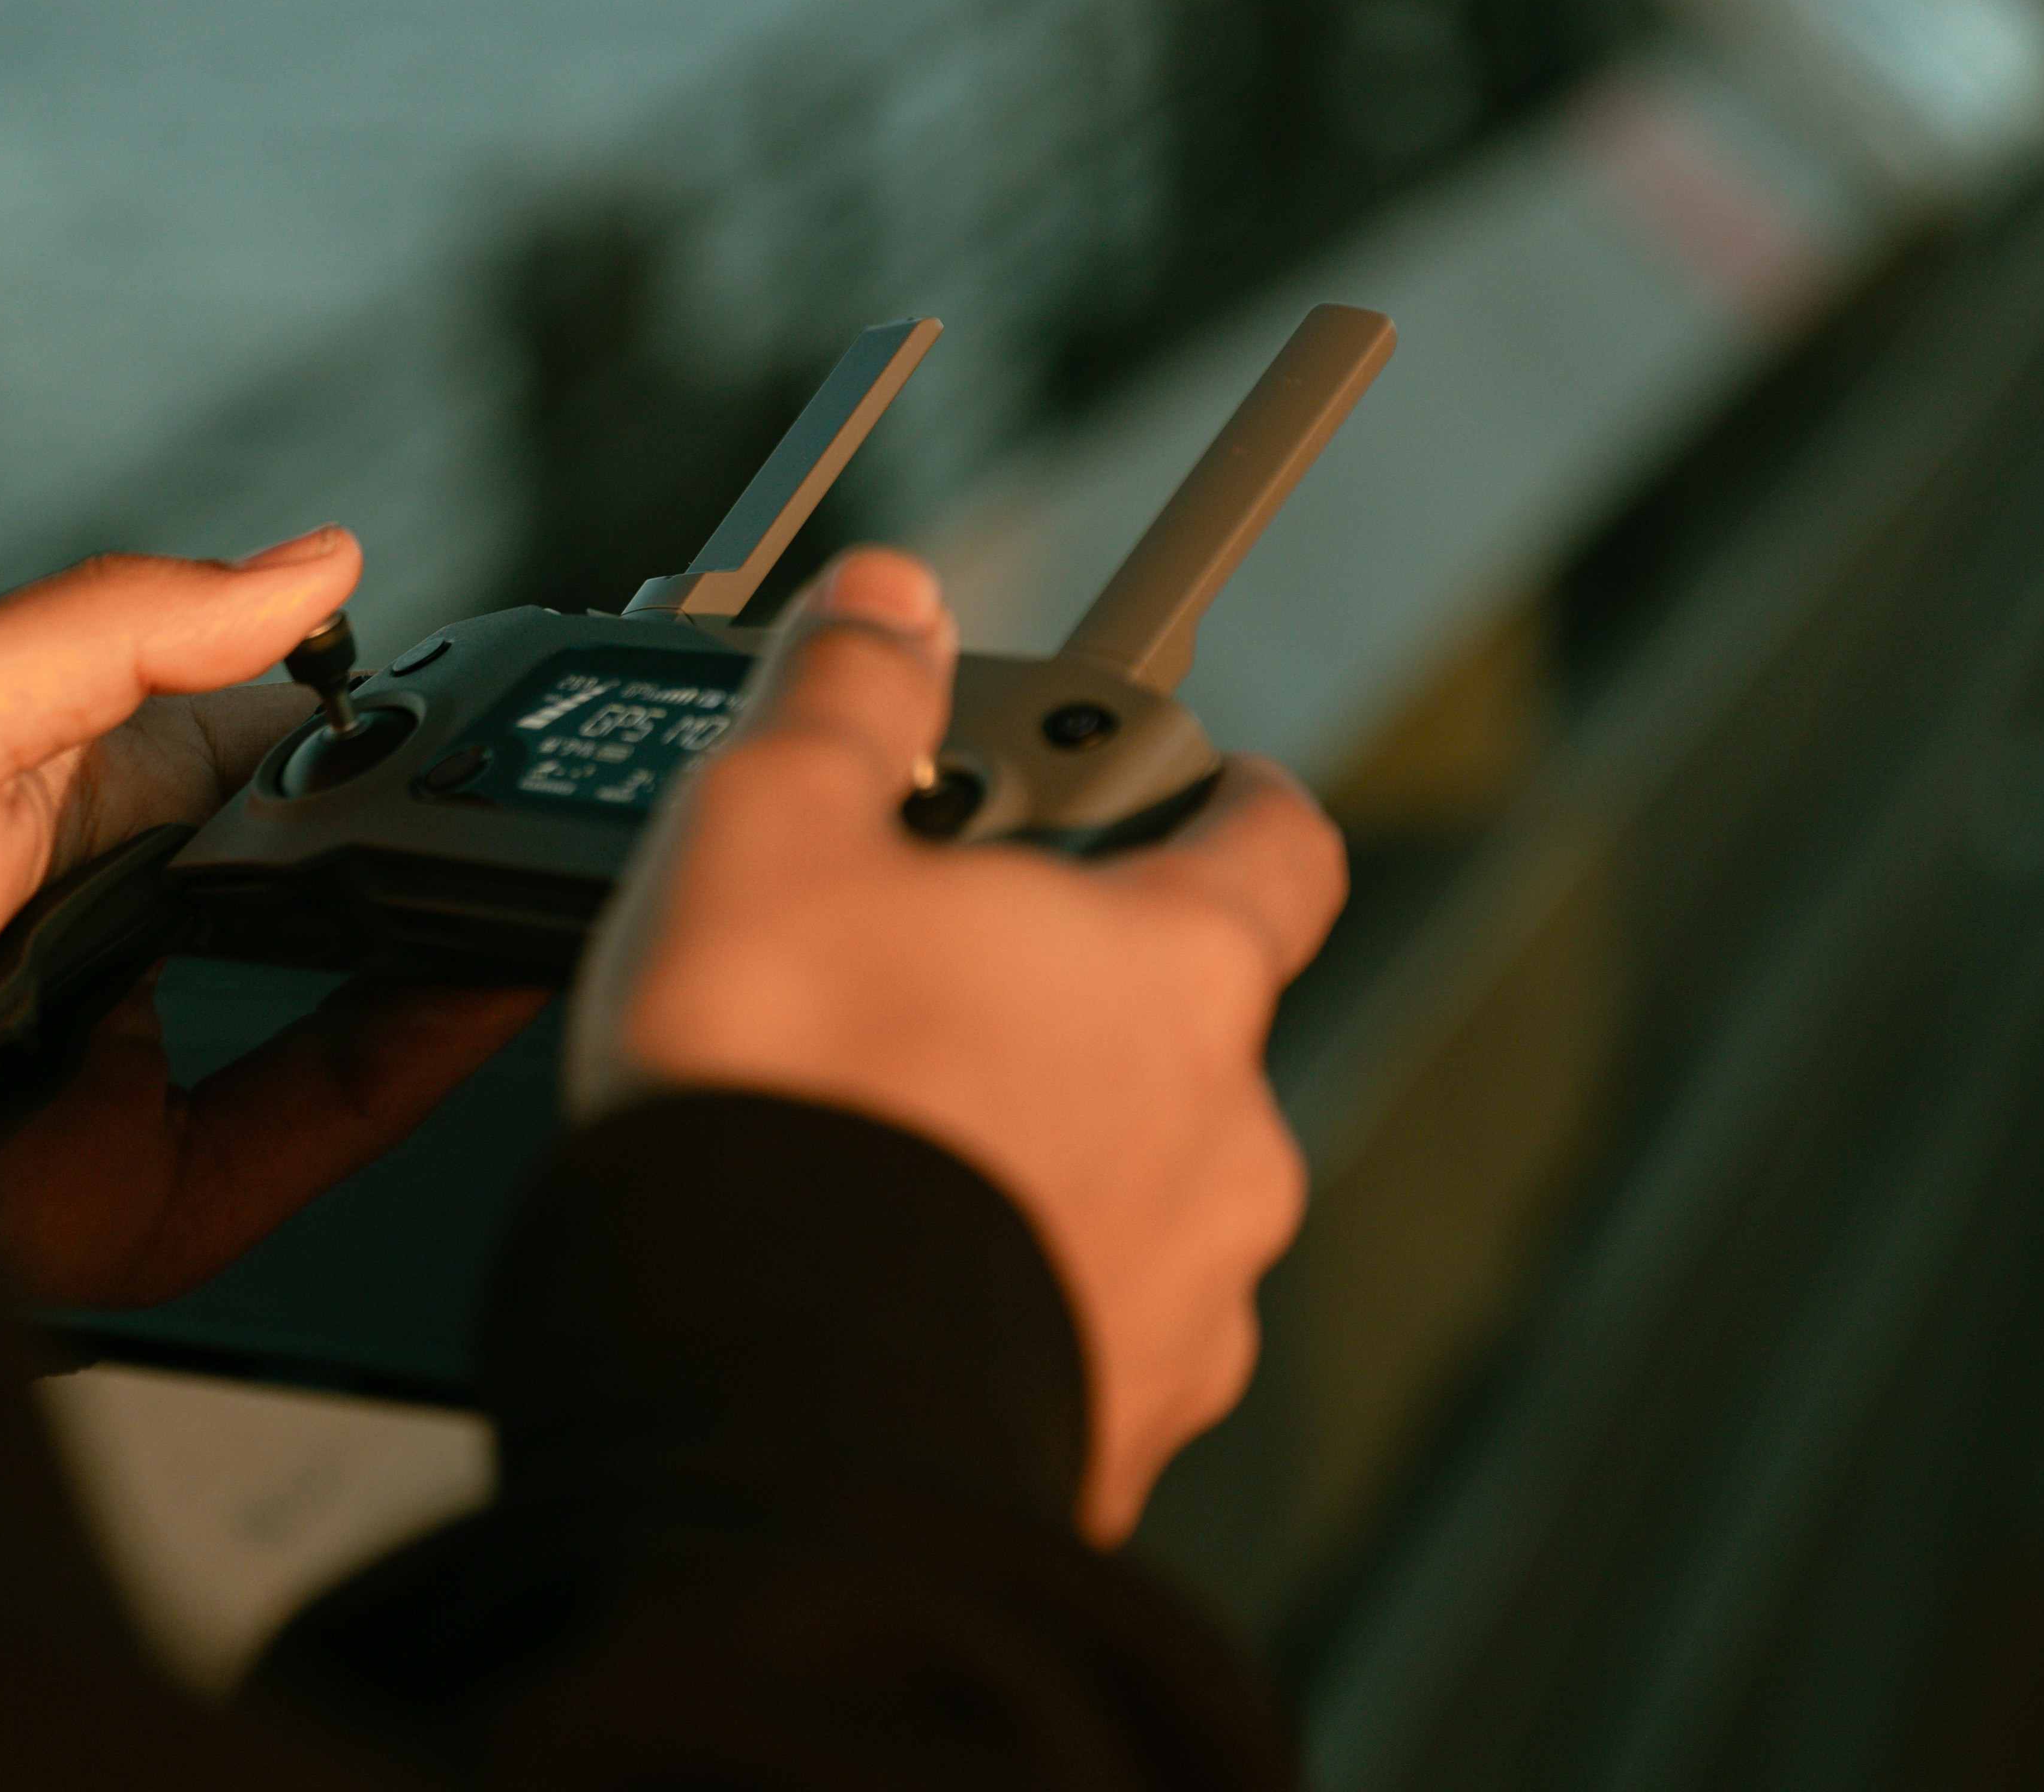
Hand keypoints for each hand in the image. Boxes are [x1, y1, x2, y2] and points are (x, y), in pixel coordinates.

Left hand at [0, 533, 544, 1307]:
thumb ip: (122, 621)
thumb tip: (320, 563)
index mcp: (83, 791)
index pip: (279, 732)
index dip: (380, 714)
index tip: (489, 687)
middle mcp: (140, 918)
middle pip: (339, 862)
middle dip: (442, 826)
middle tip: (545, 781)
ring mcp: (168, 1051)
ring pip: (363, 990)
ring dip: (462, 931)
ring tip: (555, 870)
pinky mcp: (177, 1182)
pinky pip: (336, 1116)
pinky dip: (432, 1055)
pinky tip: (491, 986)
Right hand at [573, 548, 1347, 1542]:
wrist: (765, 1414)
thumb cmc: (790, 1103)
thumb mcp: (769, 828)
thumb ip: (843, 696)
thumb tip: (888, 599)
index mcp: (1183, 973)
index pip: (1278, 849)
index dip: (1236, 800)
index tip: (1200, 783)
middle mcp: (1226, 1143)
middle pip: (1182, 1031)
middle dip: (1070, 1001)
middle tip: (924, 982)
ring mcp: (1183, 1309)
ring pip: (1132, 1194)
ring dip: (1038, 1163)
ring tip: (878, 1156)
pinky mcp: (1113, 1444)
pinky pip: (1075, 1343)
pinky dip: (1003, 1308)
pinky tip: (885, 1296)